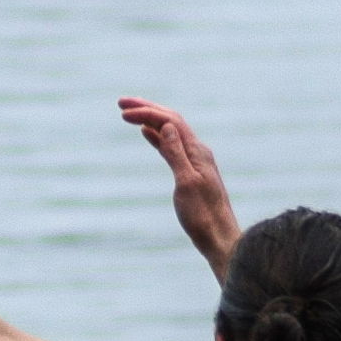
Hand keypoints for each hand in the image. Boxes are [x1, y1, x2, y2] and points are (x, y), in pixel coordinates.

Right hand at [119, 97, 240, 279]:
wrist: (220, 239)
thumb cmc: (203, 216)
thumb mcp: (186, 183)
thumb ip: (176, 154)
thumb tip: (165, 126)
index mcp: (197, 152)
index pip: (170, 121)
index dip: (146, 112)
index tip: (123, 112)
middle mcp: (197, 152)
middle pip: (170, 121)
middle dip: (147, 109)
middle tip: (121, 102)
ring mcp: (195, 162)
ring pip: (170, 132)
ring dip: (150, 120)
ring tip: (129, 113)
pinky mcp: (191, 174)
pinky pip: (172, 148)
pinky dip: (158, 137)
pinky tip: (147, 134)